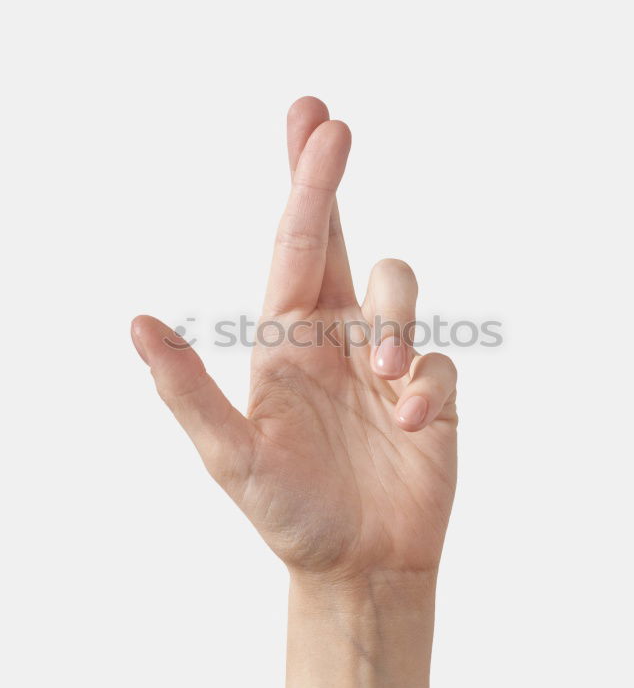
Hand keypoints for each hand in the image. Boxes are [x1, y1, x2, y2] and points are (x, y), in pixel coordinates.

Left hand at [131, 97, 456, 583]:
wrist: (357, 567)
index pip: (296, 248)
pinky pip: (440, 360)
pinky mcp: (433, 390)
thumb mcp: (230, 458)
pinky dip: (426, 384)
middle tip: (328, 120)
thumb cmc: (289, 513)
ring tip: (383, 380)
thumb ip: (187, 392)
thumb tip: (138, 324)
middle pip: (343, 241)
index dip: (305, 184)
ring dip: (394, 323)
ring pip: (401, 291)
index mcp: (287, 342)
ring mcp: (388, 361)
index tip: (315, 122)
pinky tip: (411, 426)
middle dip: (329, 180)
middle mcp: (337, 338)